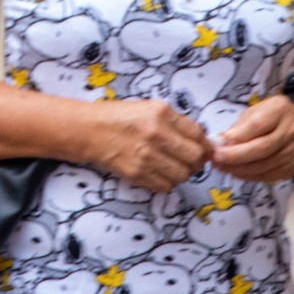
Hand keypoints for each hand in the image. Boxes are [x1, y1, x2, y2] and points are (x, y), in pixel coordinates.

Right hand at [81, 99, 212, 192]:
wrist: (89, 130)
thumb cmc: (119, 117)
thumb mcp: (149, 108)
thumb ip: (175, 122)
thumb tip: (202, 140)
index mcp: (161, 113)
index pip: (198, 134)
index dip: (204, 144)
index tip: (203, 149)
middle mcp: (155, 134)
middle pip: (195, 157)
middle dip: (197, 161)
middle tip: (190, 161)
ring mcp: (146, 155)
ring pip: (183, 175)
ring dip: (181, 173)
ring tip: (172, 166)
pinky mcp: (137, 173)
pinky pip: (165, 186)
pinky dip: (166, 182)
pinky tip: (159, 172)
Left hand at [211, 95, 293, 181]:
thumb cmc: (275, 117)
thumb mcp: (259, 109)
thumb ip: (241, 124)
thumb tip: (220, 140)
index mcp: (280, 110)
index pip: (258, 125)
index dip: (237, 136)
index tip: (218, 142)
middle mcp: (290, 132)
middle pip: (261, 148)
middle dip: (235, 156)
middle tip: (216, 158)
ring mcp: (293, 152)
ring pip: (264, 166)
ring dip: (239, 168)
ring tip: (220, 166)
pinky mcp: (291, 169)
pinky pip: (267, 175)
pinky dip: (248, 176)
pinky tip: (234, 172)